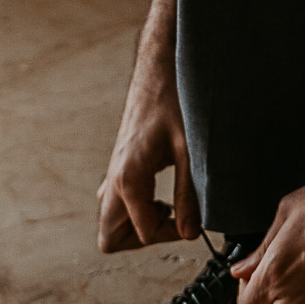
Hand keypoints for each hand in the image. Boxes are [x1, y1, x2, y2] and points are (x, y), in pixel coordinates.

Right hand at [97, 0, 200, 251]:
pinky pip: (118, 202)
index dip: (172, 233)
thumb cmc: (174, 100)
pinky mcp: (119, 165)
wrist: (160, 65)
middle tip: (173, 219)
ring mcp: (113, 173)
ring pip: (111, 221)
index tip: (194, 220)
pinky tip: (162, 191)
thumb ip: (189, 194)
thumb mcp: (190, 150)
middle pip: (111, 237)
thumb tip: (190, 232)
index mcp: (128, 178)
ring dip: (139, 223)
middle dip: (142, 238)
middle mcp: (114, 179)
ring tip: (170, 205)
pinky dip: (138, 207)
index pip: (142, 234)